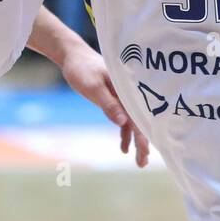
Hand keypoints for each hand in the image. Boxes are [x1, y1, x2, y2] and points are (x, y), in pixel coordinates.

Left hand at [58, 42, 149, 168]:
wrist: (73, 56)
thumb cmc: (83, 69)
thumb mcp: (93, 87)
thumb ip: (109, 104)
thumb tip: (123, 122)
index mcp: (128, 89)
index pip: (139, 114)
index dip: (144, 134)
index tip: (146, 151)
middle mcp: (129, 93)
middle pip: (140, 120)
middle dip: (143, 142)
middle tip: (143, 163)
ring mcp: (123, 96)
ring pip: (133, 121)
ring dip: (136, 140)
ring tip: (139, 161)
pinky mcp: (115, 99)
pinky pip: (124, 119)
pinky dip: (124, 132)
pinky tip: (124, 148)